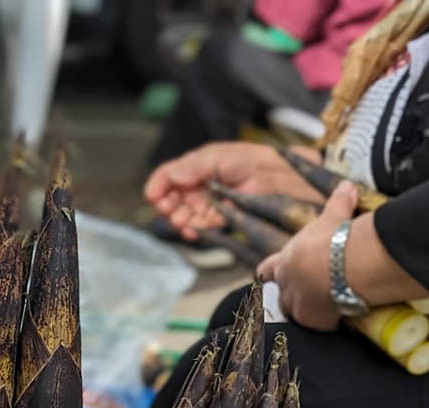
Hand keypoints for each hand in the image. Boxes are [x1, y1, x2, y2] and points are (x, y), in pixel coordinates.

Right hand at [144, 142, 325, 239]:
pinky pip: (198, 226)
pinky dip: (193, 229)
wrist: (274, 176)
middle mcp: (195, 186)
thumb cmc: (247, 159)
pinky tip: (193, 230)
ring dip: (178, 221)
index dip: (156, 188)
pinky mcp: (217, 217)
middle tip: (171, 212)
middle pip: (169, 200)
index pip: (165, 178)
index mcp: (191, 167)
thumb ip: (193, 166)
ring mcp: (205, 202)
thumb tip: (173, 176)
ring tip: (183, 222)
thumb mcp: (216, 156)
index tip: (154, 198)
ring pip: (182, 215)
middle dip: (166, 208)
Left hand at [258, 181, 359, 330]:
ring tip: (318, 312)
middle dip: (287, 298)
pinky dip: (327, 323)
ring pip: (294, 314)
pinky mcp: (314, 321)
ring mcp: (298, 305)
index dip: (267, 273)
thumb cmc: (331, 237)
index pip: (267, 270)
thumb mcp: (333, 217)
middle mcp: (287, 286)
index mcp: (285, 262)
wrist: (338, 265)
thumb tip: (348, 185)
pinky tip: (338, 320)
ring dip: (304, 313)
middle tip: (301, 298)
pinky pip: (318, 326)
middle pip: (279, 297)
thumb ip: (339, 203)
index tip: (264, 277)